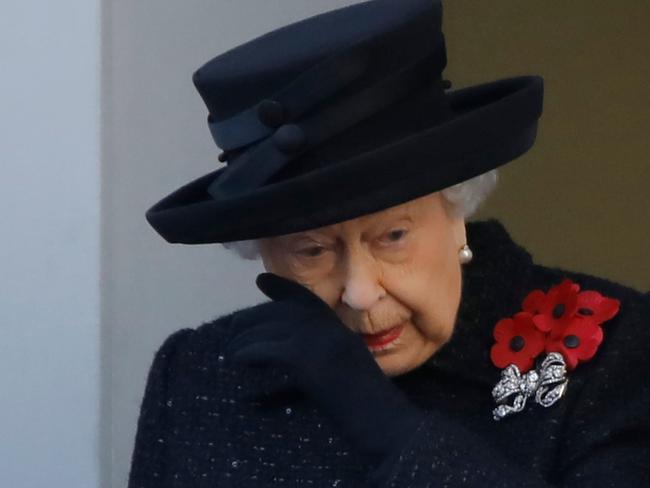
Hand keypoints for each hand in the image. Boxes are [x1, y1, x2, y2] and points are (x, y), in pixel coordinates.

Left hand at [226, 272, 425, 466]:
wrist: (387, 424)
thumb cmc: (371, 412)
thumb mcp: (348, 375)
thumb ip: (326, 359)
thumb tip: (294, 357)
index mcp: (341, 332)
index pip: (308, 300)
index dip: (283, 288)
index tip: (262, 280)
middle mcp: (331, 330)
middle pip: (283, 312)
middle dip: (253, 317)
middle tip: (232, 328)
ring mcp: (321, 342)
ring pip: (273, 328)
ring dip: (245, 338)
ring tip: (230, 350)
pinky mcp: (309, 360)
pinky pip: (269, 349)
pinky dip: (249, 353)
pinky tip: (238, 360)